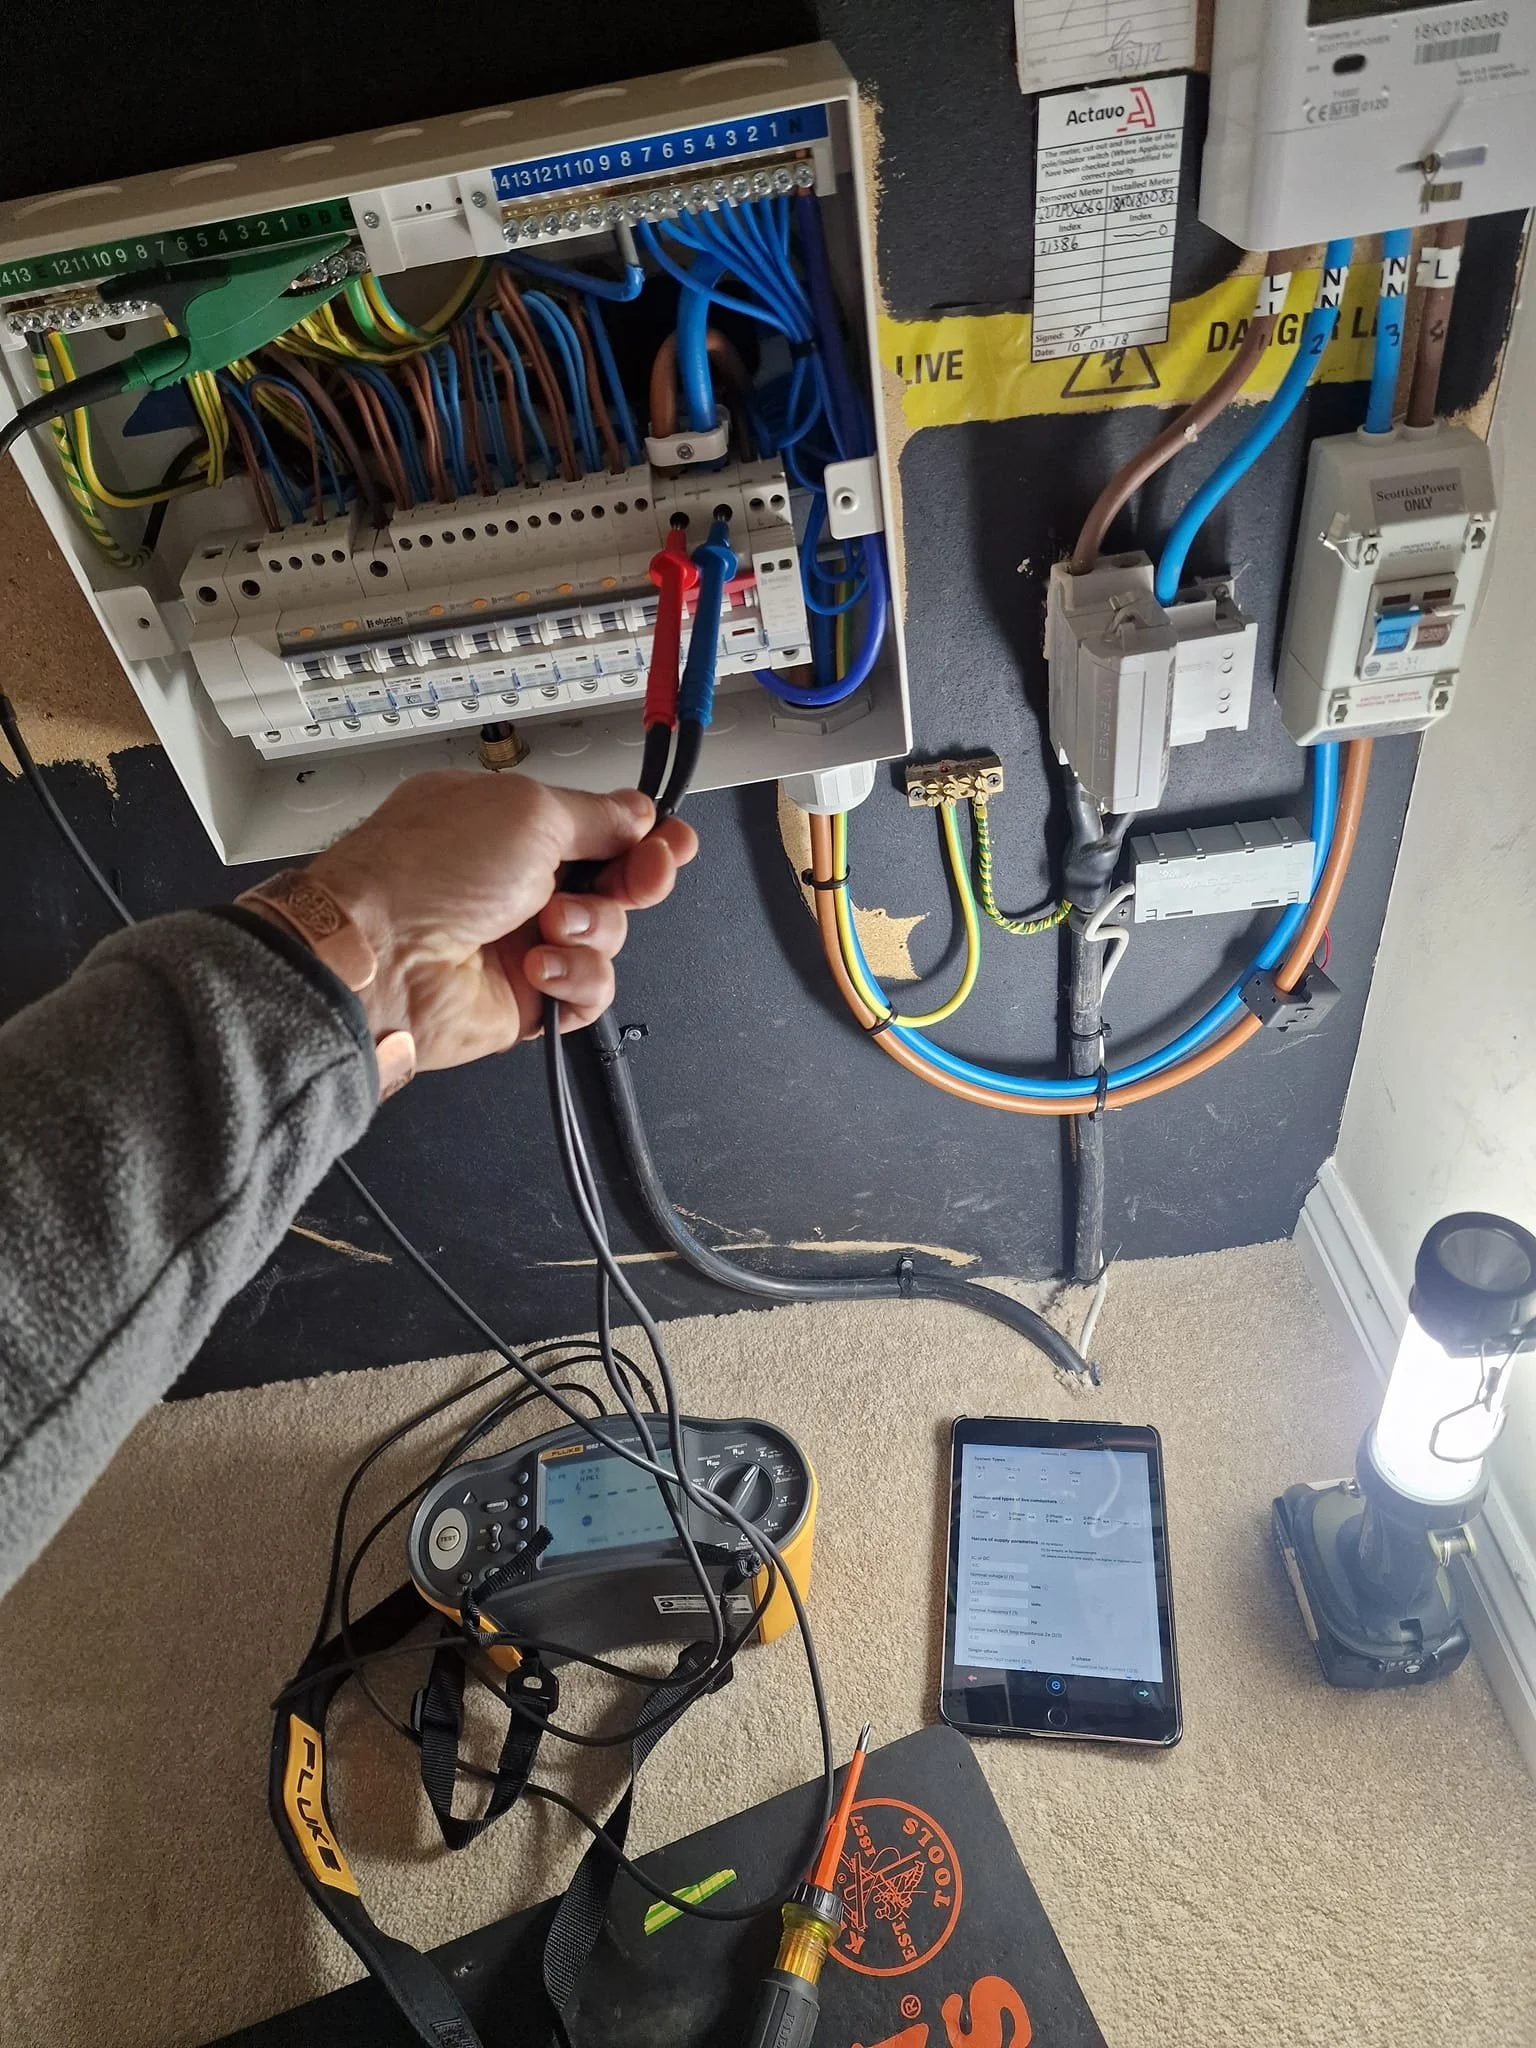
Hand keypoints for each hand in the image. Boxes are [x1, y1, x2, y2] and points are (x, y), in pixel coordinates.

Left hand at [301, 770, 696, 1070]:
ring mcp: (522, 938)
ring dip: (593, 929)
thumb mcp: (528, 811)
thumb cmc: (426, 873)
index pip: (596, 826)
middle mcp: (517, 880)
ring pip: (609, 935)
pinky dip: (575, 977)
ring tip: (550, 926)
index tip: (671, 838)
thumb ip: (596, 815)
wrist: (380, 958)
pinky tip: (540, 969)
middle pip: (615, 880)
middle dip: (639, 878)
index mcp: (510, 824)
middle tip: (643, 877)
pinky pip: (589, 989)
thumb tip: (637, 814)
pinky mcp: (528, 996)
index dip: (641, 833)